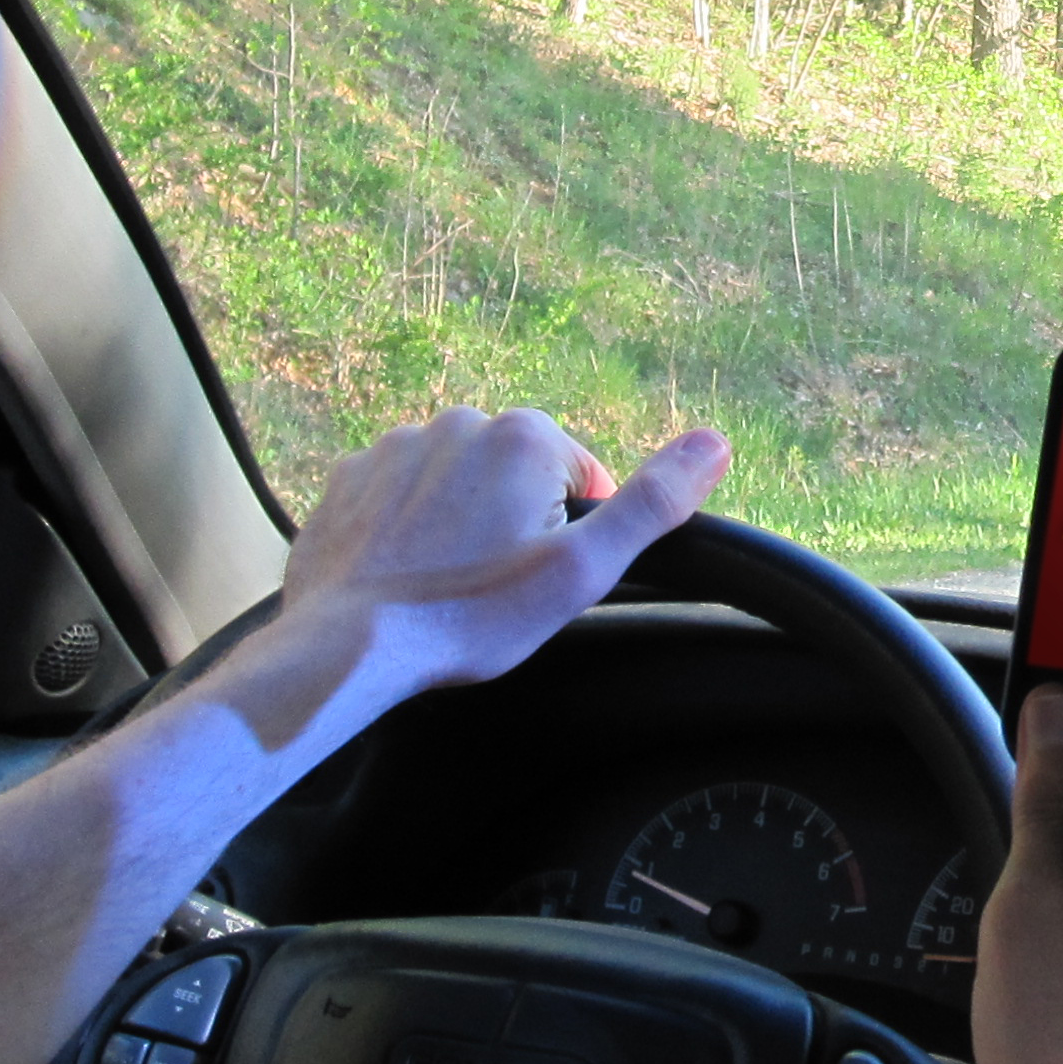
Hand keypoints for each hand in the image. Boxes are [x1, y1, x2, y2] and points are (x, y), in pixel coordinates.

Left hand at [275, 408, 729, 699]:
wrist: (348, 641)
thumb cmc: (469, 615)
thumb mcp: (582, 571)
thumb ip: (653, 503)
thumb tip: (714, 443)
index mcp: (525, 438)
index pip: (580, 477)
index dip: (573, 533)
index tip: (541, 578)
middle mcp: (460, 422)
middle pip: (517, 473)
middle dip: (516, 521)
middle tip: (495, 587)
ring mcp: (397, 445)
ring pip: (457, 480)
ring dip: (461, 520)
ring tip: (447, 583)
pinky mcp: (352, 475)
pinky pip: (400, 492)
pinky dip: (409, 525)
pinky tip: (407, 572)